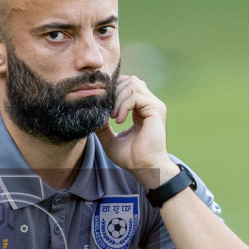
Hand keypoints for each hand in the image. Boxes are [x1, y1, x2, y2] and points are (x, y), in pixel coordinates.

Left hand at [96, 75, 175, 189]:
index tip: (103, 107)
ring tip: (113, 117)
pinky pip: (136, 96)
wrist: (145, 168)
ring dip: (118, 99)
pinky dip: (123, 105)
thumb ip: (102, 127)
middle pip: (130, 80)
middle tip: (108, 112)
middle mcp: (149, 104)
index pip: (127, 86)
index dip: (113, 91)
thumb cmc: (132, 158)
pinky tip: (119, 120)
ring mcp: (154, 105)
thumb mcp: (111, 140)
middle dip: (114, 93)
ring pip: (133, 84)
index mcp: (141, 109)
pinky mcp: (156, 109)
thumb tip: (91, 115)